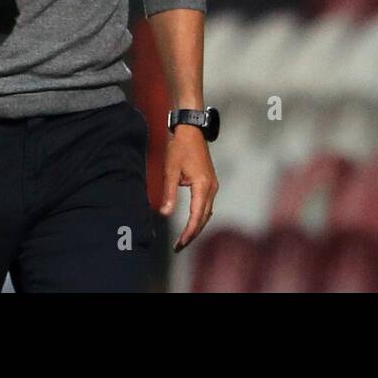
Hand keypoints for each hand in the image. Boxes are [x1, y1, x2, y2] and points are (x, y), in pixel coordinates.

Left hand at [159, 125, 217, 251]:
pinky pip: (207, 205)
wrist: (192, 131)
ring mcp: (213, 185)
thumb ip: (169, 193)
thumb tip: (164, 214)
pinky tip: (192, 222)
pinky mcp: (210, 182)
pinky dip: (200, 216)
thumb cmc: (180, 148)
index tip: (179, 244)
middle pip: (204, 218)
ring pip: (207, 212)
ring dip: (197, 226)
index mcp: (203, 186)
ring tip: (184, 238)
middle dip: (192, 233)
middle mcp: (211, 187)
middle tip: (179, 246)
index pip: (197, 216)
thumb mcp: (170, 171)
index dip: (188, 232)